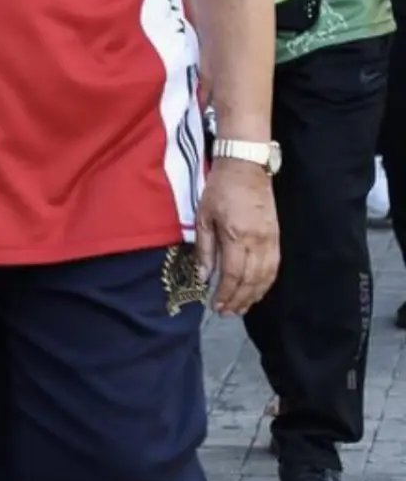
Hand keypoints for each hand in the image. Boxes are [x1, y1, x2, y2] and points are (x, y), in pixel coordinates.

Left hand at [194, 158, 278, 315]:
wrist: (246, 168)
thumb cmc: (219, 190)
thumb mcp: (203, 216)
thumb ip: (204, 249)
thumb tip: (203, 277)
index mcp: (236, 236)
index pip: (233, 275)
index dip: (225, 294)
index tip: (215, 306)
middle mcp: (257, 242)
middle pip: (251, 281)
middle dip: (238, 300)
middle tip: (226, 313)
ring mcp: (270, 240)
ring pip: (266, 277)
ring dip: (253, 296)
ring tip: (240, 308)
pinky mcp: (277, 237)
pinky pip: (274, 267)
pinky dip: (266, 283)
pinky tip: (257, 291)